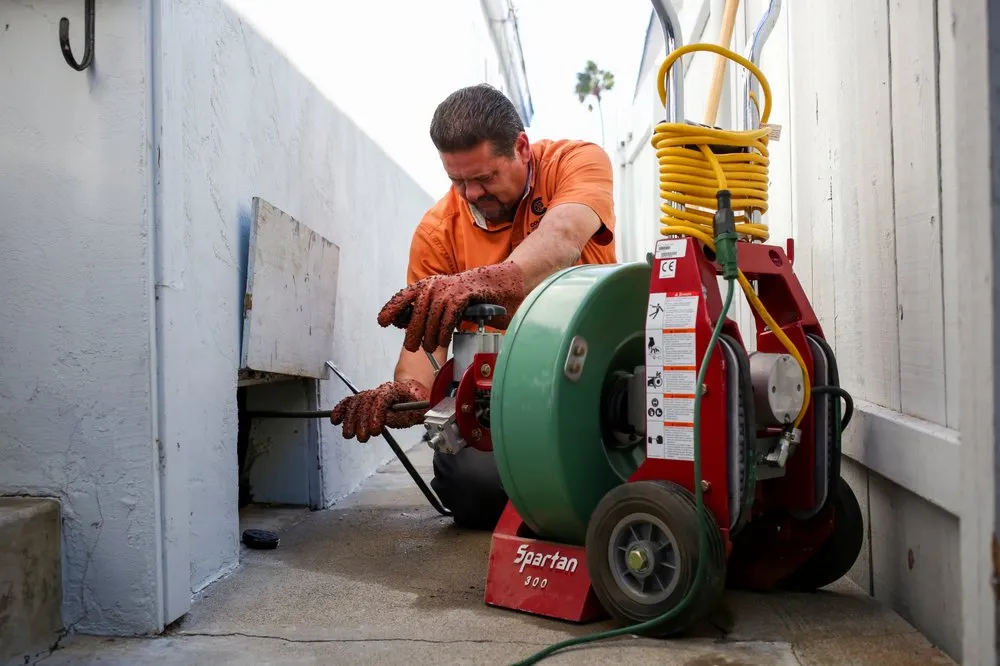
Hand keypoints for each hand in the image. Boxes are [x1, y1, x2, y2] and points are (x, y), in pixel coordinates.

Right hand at [330, 379, 428, 442]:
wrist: (414, 397)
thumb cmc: (415, 406)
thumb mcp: (414, 413)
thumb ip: (399, 416)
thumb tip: (385, 419)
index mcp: (395, 390)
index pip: (381, 399)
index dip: (376, 414)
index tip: (374, 431)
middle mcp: (381, 390)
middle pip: (366, 401)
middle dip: (361, 421)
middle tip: (362, 437)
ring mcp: (372, 394)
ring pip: (356, 402)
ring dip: (350, 419)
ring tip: (348, 434)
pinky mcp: (366, 399)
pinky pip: (351, 402)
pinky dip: (341, 409)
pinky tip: (335, 419)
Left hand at [377, 262, 525, 352]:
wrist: (498, 285)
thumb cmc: (471, 297)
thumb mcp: (447, 304)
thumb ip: (432, 313)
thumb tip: (414, 330)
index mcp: (429, 285)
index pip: (404, 296)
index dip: (392, 309)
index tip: (382, 322)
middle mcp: (436, 284)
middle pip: (417, 311)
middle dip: (413, 331)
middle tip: (413, 347)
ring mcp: (450, 288)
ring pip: (432, 315)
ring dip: (429, 335)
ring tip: (430, 347)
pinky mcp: (464, 294)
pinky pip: (449, 316)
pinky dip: (444, 330)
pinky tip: (443, 339)